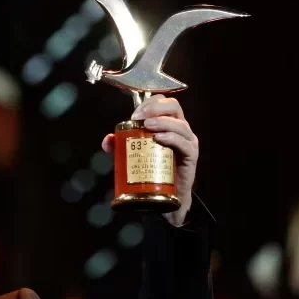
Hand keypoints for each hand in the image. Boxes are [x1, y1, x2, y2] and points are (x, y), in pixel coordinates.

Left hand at [102, 95, 197, 225]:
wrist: (167, 196)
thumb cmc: (153, 170)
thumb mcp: (133, 155)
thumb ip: (119, 146)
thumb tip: (107, 139)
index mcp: (168, 123)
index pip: (162, 102)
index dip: (149, 103)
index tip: (135, 114)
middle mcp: (180, 129)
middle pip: (173, 106)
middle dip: (155, 108)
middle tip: (140, 117)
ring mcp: (188, 141)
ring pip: (179, 124)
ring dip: (162, 122)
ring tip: (147, 126)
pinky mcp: (191, 155)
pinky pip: (183, 142)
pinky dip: (171, 137)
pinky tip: (159, 138)